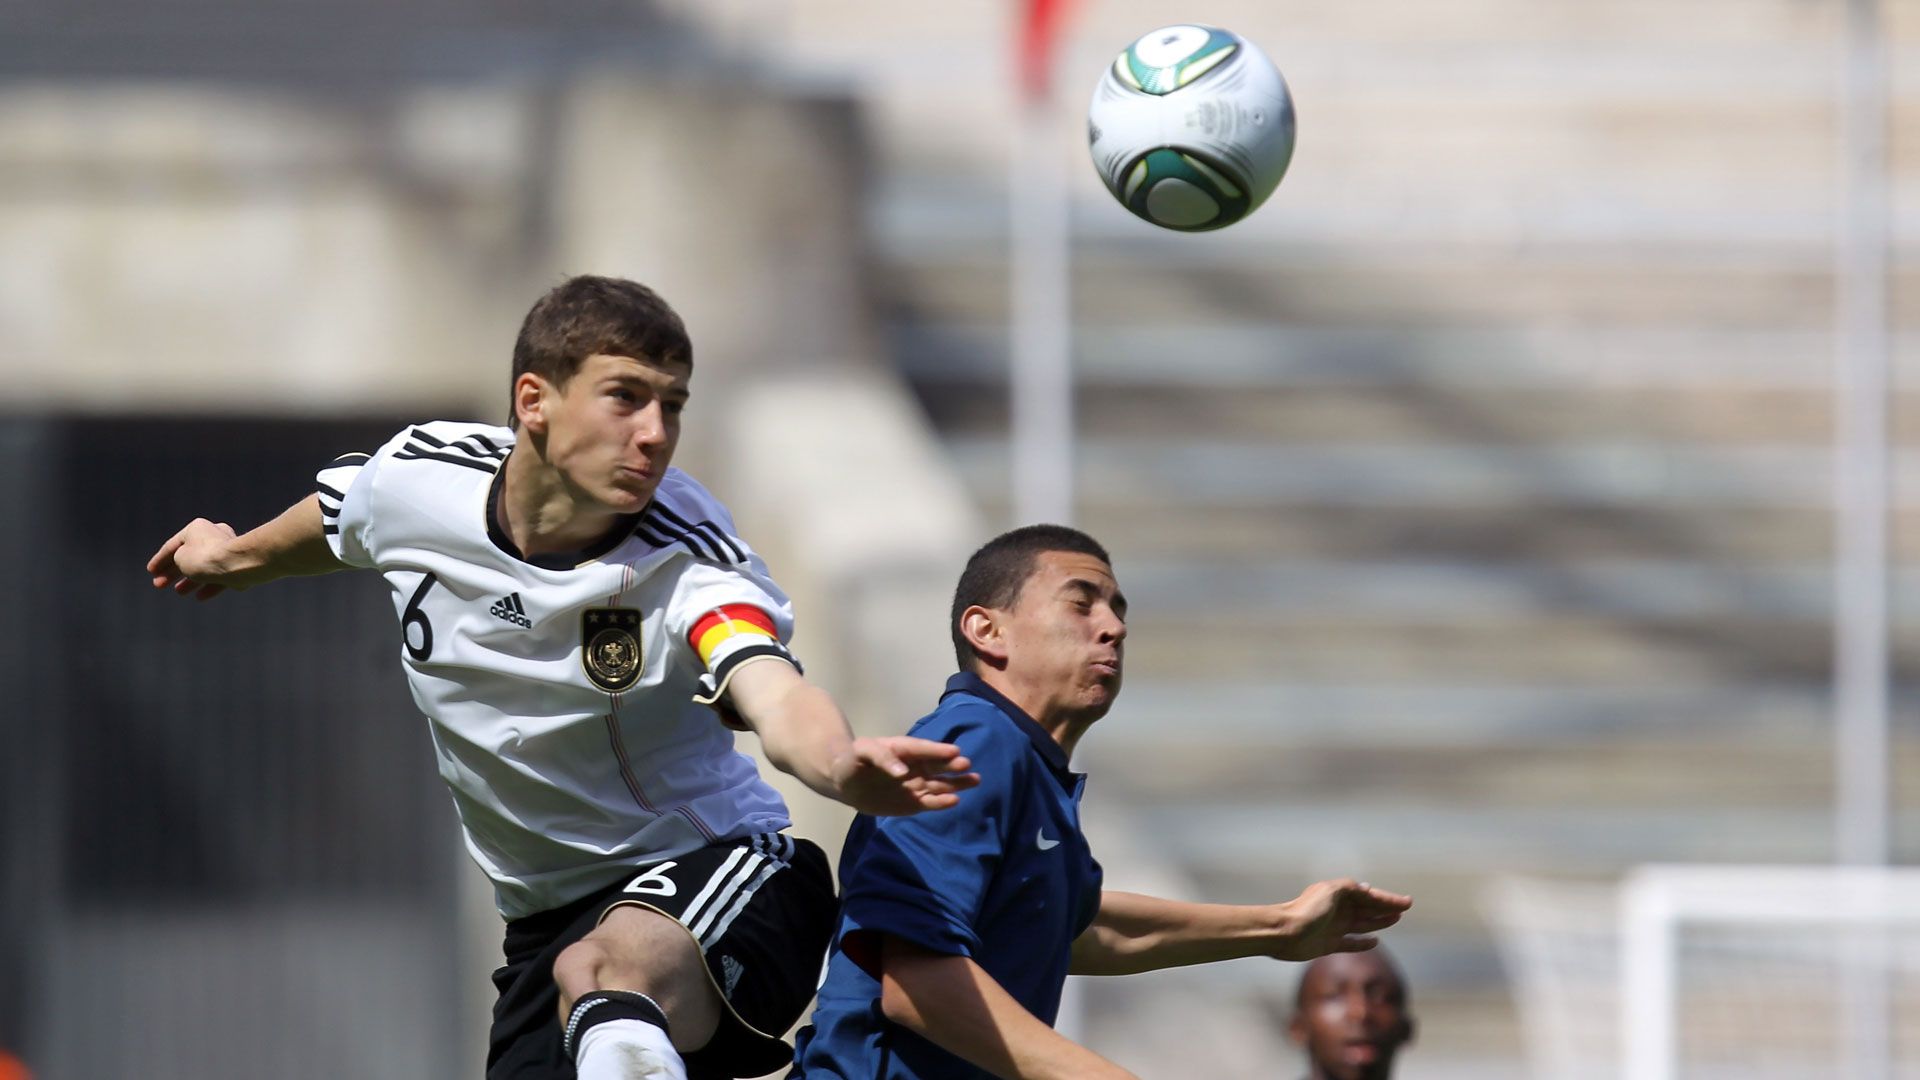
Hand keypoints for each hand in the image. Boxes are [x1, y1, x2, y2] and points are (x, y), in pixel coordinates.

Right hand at [146, 518, 243, 600]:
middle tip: (159, 585)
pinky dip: (209, 586)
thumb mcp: (180, 558)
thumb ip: (179, 559)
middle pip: (190, 556)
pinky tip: (200, 597)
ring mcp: (228, 550)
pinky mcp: (239, 565)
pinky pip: (220, 576)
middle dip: (173, 572)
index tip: (151, 571)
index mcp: (197, 528)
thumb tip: (188, 564)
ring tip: (179, 592)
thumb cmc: (205, 558)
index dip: (160, 559)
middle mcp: (214, 535)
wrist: (237, 564)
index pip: (174, 545)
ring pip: (205, 567)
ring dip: (191, 580)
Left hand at [831, 736, 980, 816]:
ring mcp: (916, 784)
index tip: (955, 752)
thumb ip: (881, 758)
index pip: (923, 749)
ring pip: (940, 784)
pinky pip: (930, 802)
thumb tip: (902, 773)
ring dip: (957, 783)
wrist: (846, 782)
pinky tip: (955, 800)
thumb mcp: (862, 752)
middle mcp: (915, 766)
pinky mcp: (914, 802)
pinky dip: (942, 802)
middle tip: (966, 764)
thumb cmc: (853, 761)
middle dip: (952, 765)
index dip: (938, 751)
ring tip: (975, 780)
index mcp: (904, 749)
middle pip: (937, 765)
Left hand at [1269, 879, 1412, 960]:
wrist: (1283, 933)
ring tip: (1395, 919)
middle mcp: (1337, 910)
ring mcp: (1334, 927)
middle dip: (1386, 908)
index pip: (1369, 896)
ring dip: (1379, 921)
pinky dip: (1363, 942)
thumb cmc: (1306, 911)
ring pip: (1362, 923)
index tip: (1407, 902)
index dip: (1389, 899)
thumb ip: (1349, 888)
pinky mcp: (1329, 944)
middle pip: (1367, 908)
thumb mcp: (1329, 892)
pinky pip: (1351, 942)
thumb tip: (1367, 888)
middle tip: (1405, 908)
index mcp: (1338, 894)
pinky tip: (1375, 941)